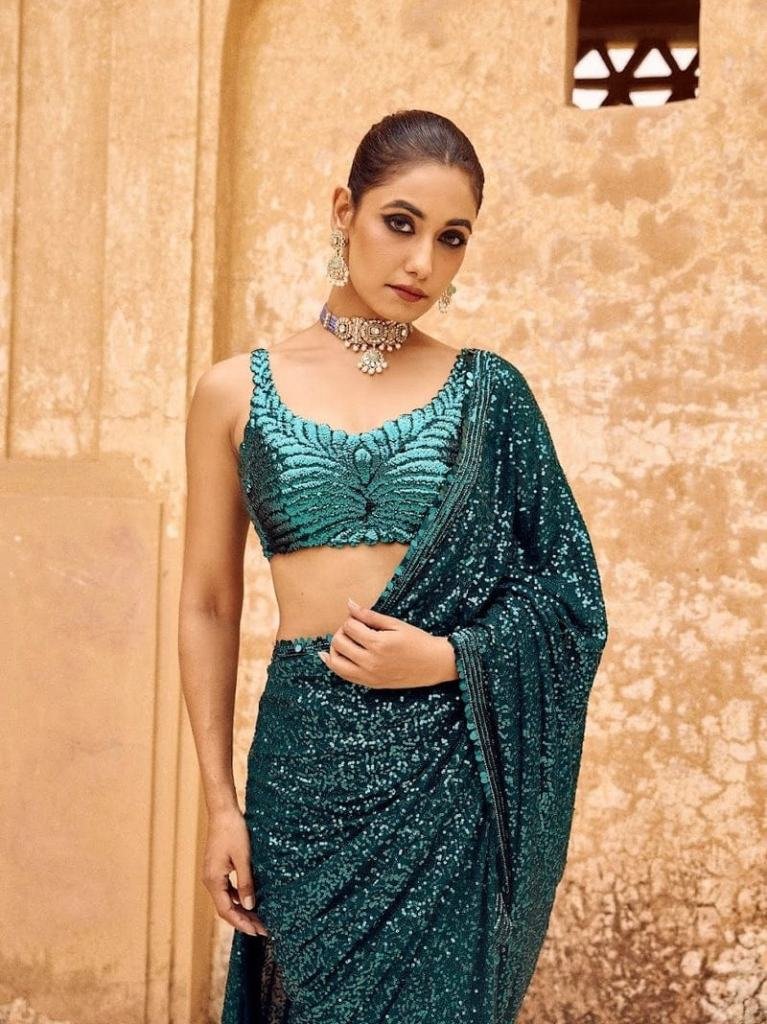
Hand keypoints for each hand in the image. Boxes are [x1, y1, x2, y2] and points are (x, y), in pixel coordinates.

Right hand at [203, 806, 268, 936]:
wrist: (222, 811)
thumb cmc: (233, 831)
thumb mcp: (243, 857)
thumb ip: (246, 883)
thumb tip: (250, 906)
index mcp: (213, 880)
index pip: (226, 911)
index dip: (242, 923)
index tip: (258, 931)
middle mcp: (210, 880)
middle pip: (225, 908)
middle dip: (243, 920)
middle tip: (262, 930)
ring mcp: (213, 874)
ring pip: (226, 900)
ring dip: (241, 910)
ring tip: (258, 919)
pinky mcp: (217, 868)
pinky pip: (226, 890)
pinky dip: (237, 898)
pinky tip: (250, 901)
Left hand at [317, 598, 457, 688]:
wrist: (434, 664)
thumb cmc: (417, 641)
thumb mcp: (395, 624)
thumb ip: (370, 616)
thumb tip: (349, 604)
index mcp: (378, 644)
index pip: (349, 627)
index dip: (352, 619)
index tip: (360, 619)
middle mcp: (370, 662)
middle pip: (339, 642)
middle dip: (342, 631)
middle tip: (353, 628)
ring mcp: (369, 676)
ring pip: (336, 661)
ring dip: (334, 647)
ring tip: (343, 640)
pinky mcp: (370, 684)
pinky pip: (343, 675)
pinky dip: (333, 664)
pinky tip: (328, 655)